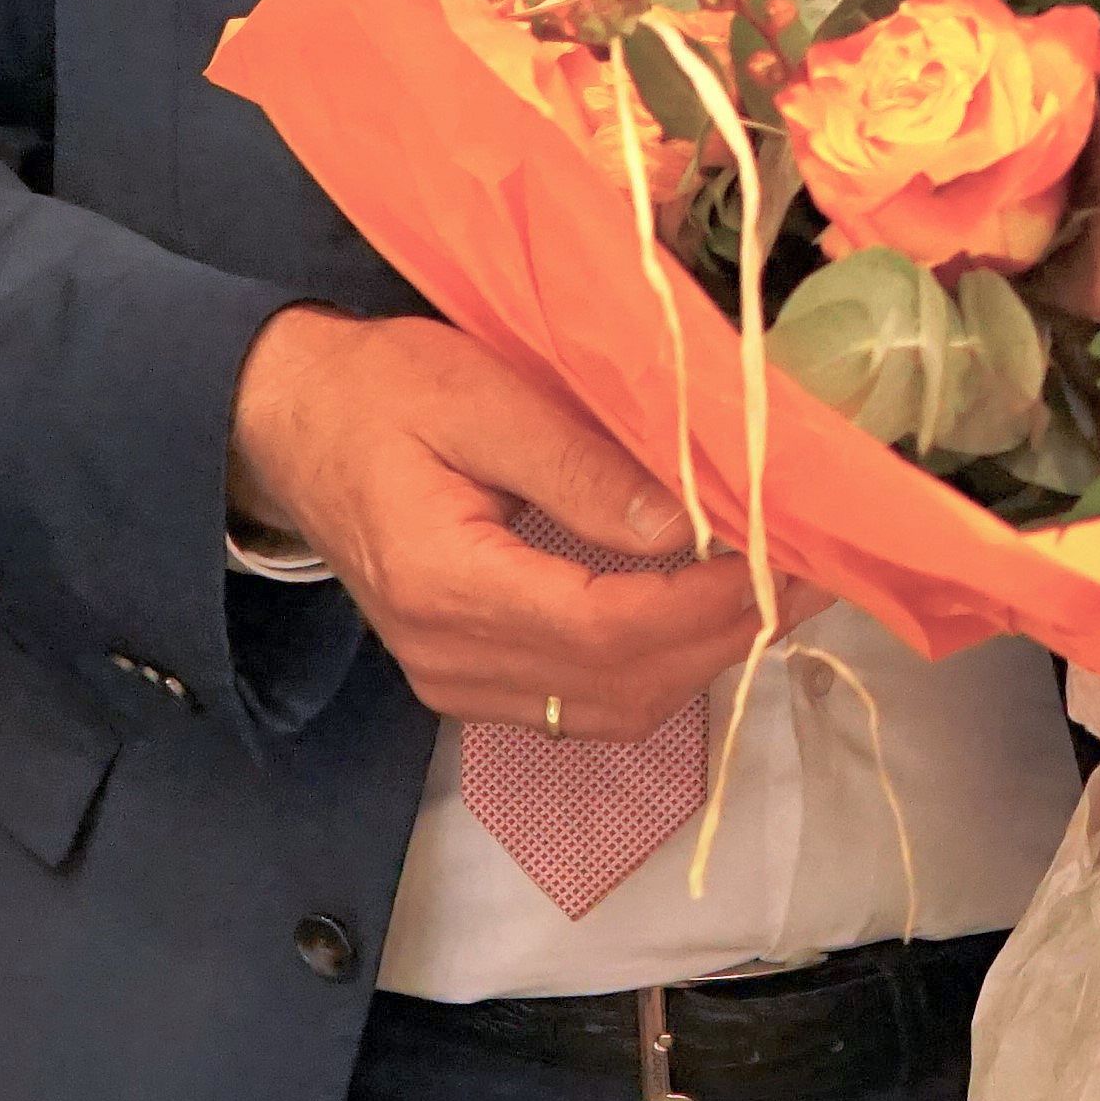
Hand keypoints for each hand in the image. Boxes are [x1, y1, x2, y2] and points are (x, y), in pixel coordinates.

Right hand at [227, 308, 818, 734]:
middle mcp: (449, 658)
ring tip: (774, 588)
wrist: (285, 422)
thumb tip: (685, 525)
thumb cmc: (378, 391)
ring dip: (700, 658)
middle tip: (814, 574)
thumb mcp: (479, 395)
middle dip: (728, 634)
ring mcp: (452, 681)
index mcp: (447, 586)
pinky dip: (653, 668)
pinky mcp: (464, 678)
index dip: (712, 604)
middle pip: (622, 685)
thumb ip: (579, 466)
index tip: (795, 561)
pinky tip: (699, 611)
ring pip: (610, 710)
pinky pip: (579, 704)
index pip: (610, 628)